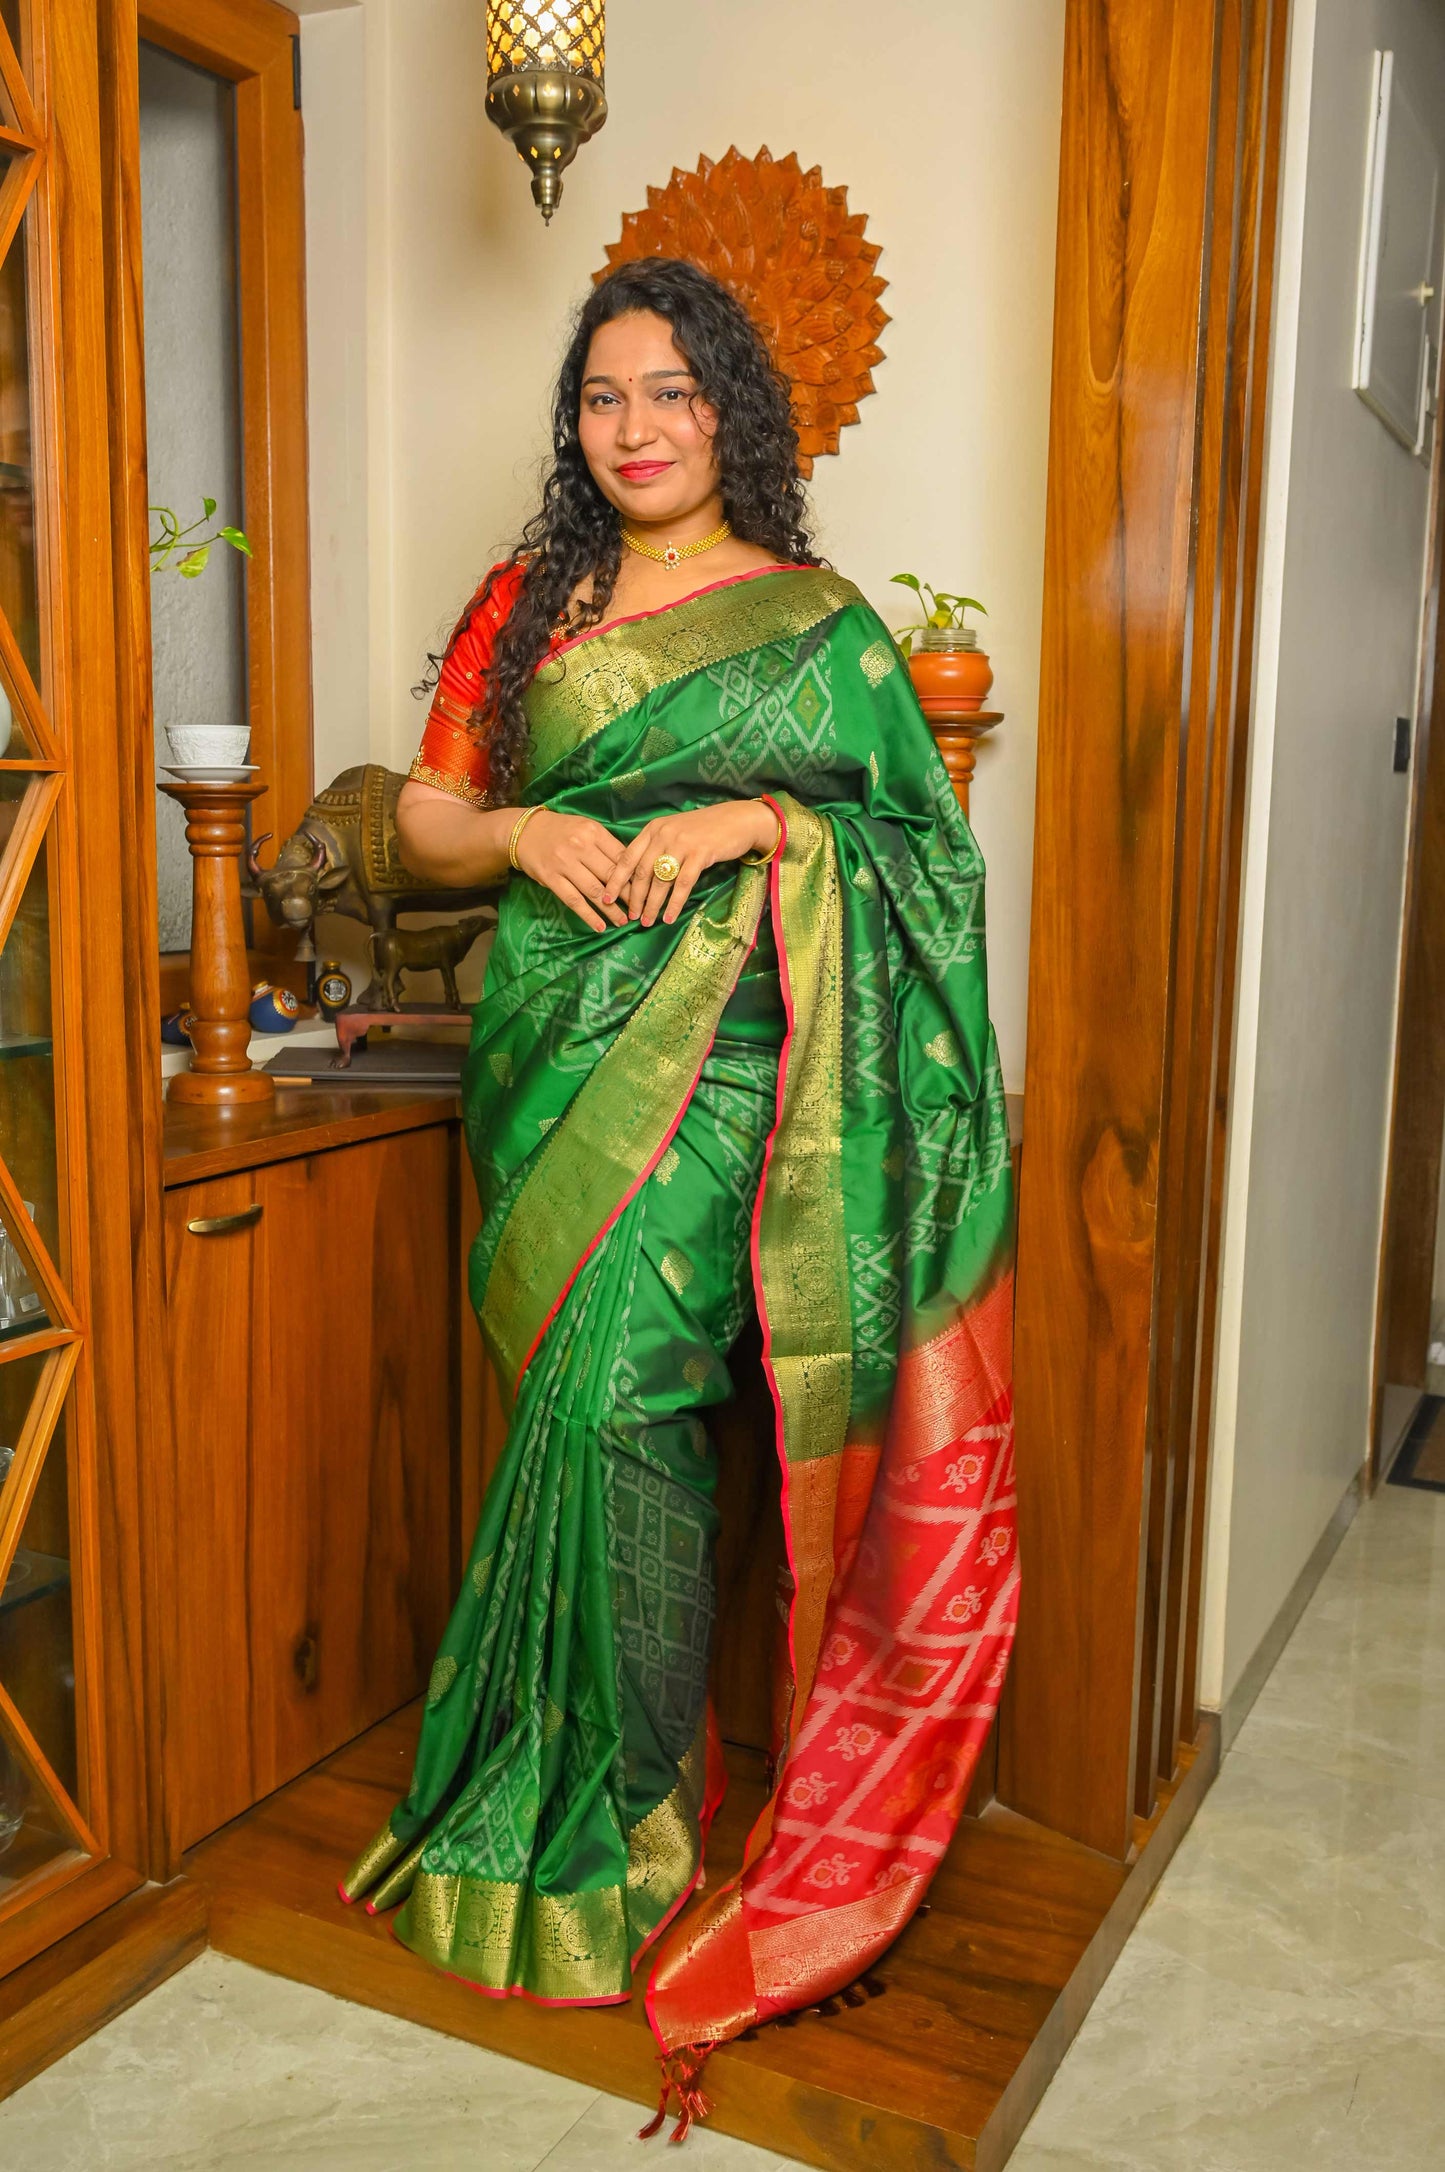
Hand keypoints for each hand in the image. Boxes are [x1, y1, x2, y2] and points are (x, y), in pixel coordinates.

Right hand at [512, 808, 628, 931]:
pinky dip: (589, 916)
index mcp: (594, 832)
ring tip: (623, 921)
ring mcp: (565, 863)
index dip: (635, 876)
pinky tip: (600, 926)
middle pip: (611, 875)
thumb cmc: (561, 830)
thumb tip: (630, 869)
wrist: (524, 831)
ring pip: (595, 891)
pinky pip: (574, 901)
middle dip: (628, 896)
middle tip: (639, 910)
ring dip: (611, 910)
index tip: (646, 891)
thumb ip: (605, 845)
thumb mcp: (585, 828)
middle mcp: (581, 846)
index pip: (621, 857)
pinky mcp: (551, 878)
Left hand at [601, 801, 780, 925]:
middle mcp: (664, 834)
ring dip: (652, 905)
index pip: (626, 857)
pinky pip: (682, 884)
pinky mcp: (700, 853)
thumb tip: (636, 876)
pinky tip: (668, 917)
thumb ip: (655, 847)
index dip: (615, 880)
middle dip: (634, 898)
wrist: (738, 820)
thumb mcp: (674, 832)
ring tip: (647, 921)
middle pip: (642, 873)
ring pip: (660, 881)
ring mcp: (682, 843)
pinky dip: (674, 904)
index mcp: (653, 829)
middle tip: (630, 917)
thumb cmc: (704, 829)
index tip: (606, 898)